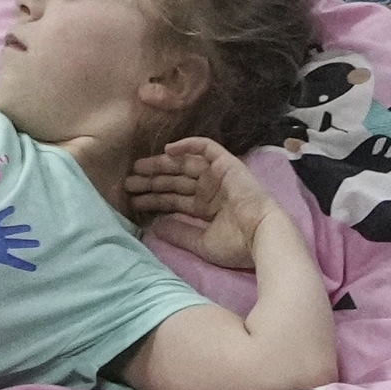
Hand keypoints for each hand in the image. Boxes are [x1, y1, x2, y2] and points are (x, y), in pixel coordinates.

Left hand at [125, 136, 282, 270]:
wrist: (263, 235)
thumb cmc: (236, 244)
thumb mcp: (201, 243)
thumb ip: (179, 233)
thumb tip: (155, 226)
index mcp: (206, 210)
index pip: (174, 200)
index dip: (154, 199)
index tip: (132, 200)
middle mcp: (210, 190)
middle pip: (175, 182)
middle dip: (152, 181)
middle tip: (128, 182)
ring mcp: (218, 176)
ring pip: (184, 165)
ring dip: (162, 165)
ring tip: (137, 168)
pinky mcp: (226, 164)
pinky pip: (206, 147)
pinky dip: (188, 145)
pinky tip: (167, 149)